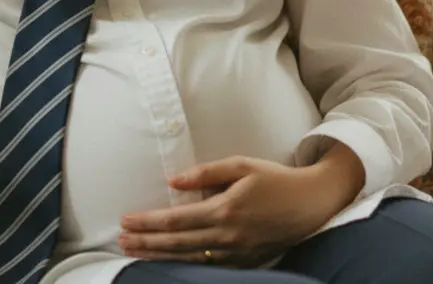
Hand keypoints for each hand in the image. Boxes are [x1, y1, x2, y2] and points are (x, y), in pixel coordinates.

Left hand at [118, 155, 356, 267]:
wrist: (311, 204)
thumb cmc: (275, 179)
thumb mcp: (242, 165)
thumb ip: (206, 173)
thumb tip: (173, 182)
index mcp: (224, 209)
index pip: (176, 220)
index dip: (148, 223)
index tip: (126, 220)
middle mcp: (227, 236)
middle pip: (176, 243)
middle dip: (145, 243)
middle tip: (121, 240)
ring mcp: (235, 253)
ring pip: (188, 259)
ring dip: (158, 256)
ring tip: (134, 252)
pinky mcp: (243, 261)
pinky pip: (207, 267)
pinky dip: (183, 265)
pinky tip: (167, 262)